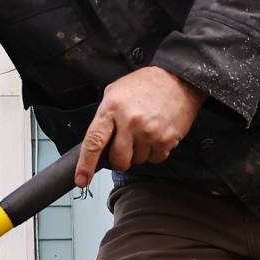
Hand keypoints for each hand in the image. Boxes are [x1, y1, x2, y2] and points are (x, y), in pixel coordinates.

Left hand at [75, 67, 205, 186]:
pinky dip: (154, 152)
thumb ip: (105, 115)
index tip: (81, 179)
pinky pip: (155, 159)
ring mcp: (149, 132)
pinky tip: (156, 135)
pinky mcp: (166, 139)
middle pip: (118, 159)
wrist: (178, 80)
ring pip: (138, 161)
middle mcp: (130, 122)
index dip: (86, 164)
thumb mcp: (115, 91)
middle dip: (120, 158)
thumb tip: (98, 140)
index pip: (94, 142)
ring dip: (139, 153)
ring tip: (145, 132)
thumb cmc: (146, 84)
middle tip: (126, 145)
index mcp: (112, 108)